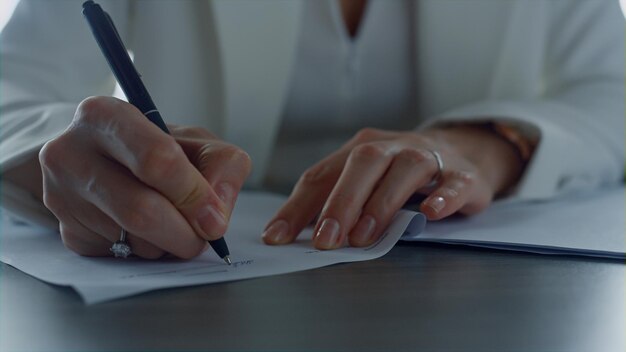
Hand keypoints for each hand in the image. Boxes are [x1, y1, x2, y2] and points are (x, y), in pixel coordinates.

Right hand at [39, 96, 250, 257]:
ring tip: (172, 223)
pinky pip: (120, 256)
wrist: (105, 162)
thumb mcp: (197, 142)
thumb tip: (215, 216)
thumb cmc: (157, 148)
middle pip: (141, 210)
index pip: (156, 159)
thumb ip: (222, 167)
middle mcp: (71, 152)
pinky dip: (147, 252)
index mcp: (105, 115)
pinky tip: (147, 231)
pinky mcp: (67, 233)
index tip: (213, 217)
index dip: (192, 193)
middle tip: (202, 236)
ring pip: (133, 239)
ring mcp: (61, 196)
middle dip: (184, 231)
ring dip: (168, 243)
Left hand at [262, 126, 523, 249]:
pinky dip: (443, 197)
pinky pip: (454, 183)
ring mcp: (428, 157)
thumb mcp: (363, 181)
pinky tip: (431, 212)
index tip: (277, 238)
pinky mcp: (462, 175)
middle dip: (340, 203)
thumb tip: (292, 233)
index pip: (321, 175)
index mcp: (359, 149)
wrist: (461, 154)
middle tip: (325, 240)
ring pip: (404, 170)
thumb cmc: (399, 174)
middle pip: (362, 164)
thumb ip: (332, 201)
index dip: (297, 207)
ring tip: (364, 236)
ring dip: (382, 204)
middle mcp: (391, 147)